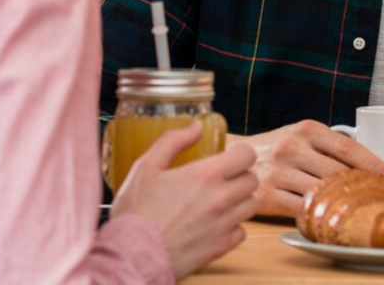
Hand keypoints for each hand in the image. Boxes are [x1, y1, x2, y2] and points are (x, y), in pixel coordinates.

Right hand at [111, 121, 259, 278]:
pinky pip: (241, 232)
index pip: (247, 155)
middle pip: (252, 180)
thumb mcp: (146, 167)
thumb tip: (195, 127)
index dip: (239, 154)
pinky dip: (232, 227)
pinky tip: (214, 224)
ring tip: (219, 202)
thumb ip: (173, 141)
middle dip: (239, 176)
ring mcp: (224, 225)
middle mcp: (221, 199)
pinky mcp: (221, 247)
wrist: (131, 256)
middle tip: (221, 180)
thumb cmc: (136, 213)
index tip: (229, 158)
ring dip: (239, 201)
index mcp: (206, 175)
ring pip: (251, 205)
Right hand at [228, 120, 383, 217]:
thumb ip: (327, 145)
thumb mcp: (300, 136)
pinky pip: (301, 211)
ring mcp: (279, 172)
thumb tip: (366, 164)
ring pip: (321, 192)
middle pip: (338, 172)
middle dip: (361, 187)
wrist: (232, 160)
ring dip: (340, 204)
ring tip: (357, 212)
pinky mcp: (266, 195)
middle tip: (379, 198)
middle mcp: (293, 147)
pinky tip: (327, 220)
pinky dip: (317, 217)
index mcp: (306, 129)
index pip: (347, 147)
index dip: (372, 163)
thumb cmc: (275, 148)